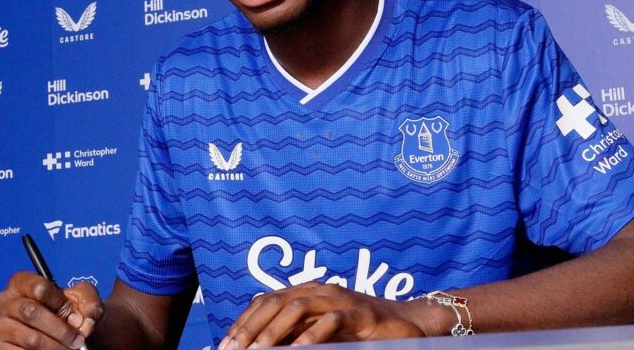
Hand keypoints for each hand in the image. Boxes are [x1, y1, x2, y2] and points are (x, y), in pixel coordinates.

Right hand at [0, 271, 103, 348]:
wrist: (66, 332)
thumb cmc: (72, 311)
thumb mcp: (85, 299)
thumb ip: (89, 303)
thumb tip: (83, 322)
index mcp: (22, 282)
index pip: (39, 288)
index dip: (61, 304)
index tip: (77, 318)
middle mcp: (4, 301)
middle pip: (31, 312)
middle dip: (60, 330)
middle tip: (78, 340)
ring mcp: (0, 325)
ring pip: (30, 338)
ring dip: (56, 347)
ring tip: (70, 348)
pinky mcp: (0, 347)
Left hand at [220, 282, 444, 347]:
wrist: (407, 323)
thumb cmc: (361, 330)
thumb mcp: (322, 331)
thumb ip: (295, 334)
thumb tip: (263, 347)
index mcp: (307, 291)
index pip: (265, 300)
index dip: (243, 321)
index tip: (226, 344)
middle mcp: (320, 289)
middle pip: (275, 301)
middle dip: (250, 327)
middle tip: (234, 349)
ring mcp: (340, 299)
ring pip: (297, 307)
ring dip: (274, 331)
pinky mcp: (360, 313)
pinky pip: (331, 321)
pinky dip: (311, 336)